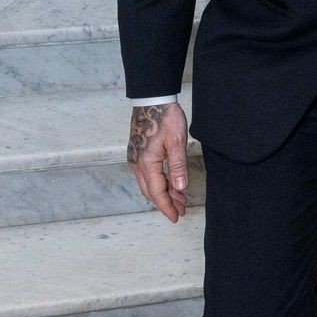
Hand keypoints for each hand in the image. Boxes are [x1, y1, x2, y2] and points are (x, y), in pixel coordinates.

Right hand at [128, 103, 189, 221]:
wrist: (151, 100)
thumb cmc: (165, 117)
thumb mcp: (177, 141)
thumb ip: (178, 166)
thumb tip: (179, 188)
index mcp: (147, 163)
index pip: (157, 193)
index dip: (167, 207)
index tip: (177, 217)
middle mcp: (137, 164)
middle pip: (151, 191)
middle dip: (166, 203)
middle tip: (181, 211)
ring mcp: (135, 159)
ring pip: (148, 184)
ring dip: (162, 193)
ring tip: (179, 199)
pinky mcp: (137, 153)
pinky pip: (146, 175)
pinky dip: (158, 183)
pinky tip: (169, 183)